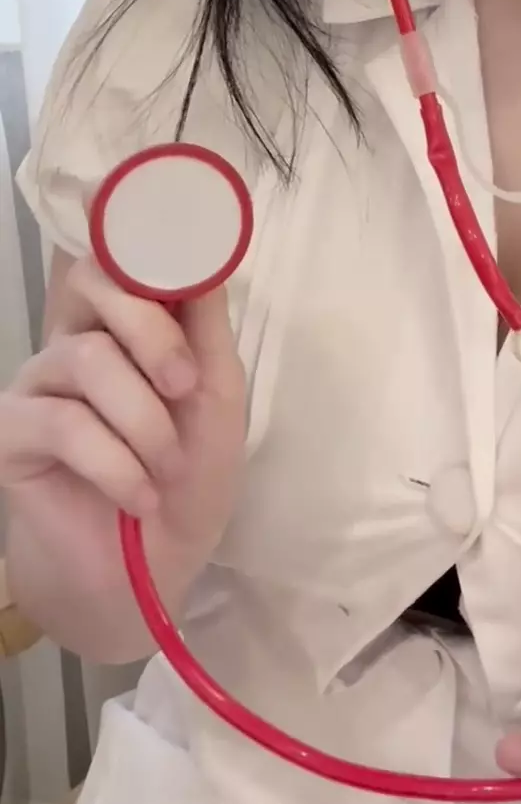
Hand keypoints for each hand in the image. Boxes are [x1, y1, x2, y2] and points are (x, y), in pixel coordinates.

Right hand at [0, 253, 246, 597]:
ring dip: (145, 419)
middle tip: (186, 387)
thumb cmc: (188, 483)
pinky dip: (116, 462)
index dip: (133, 235)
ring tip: (166, 468)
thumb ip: (205, 327)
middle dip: (152, 331)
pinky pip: (64, 422)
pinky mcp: (11, 435)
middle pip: (94, 282)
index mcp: (126, 325)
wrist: (154, 574)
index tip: (154, 229)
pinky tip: (139, 495)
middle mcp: (75, 341)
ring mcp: (38, 385)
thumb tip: (202, 253)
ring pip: (88, 357)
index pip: (117, 256)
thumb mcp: (217, 400)